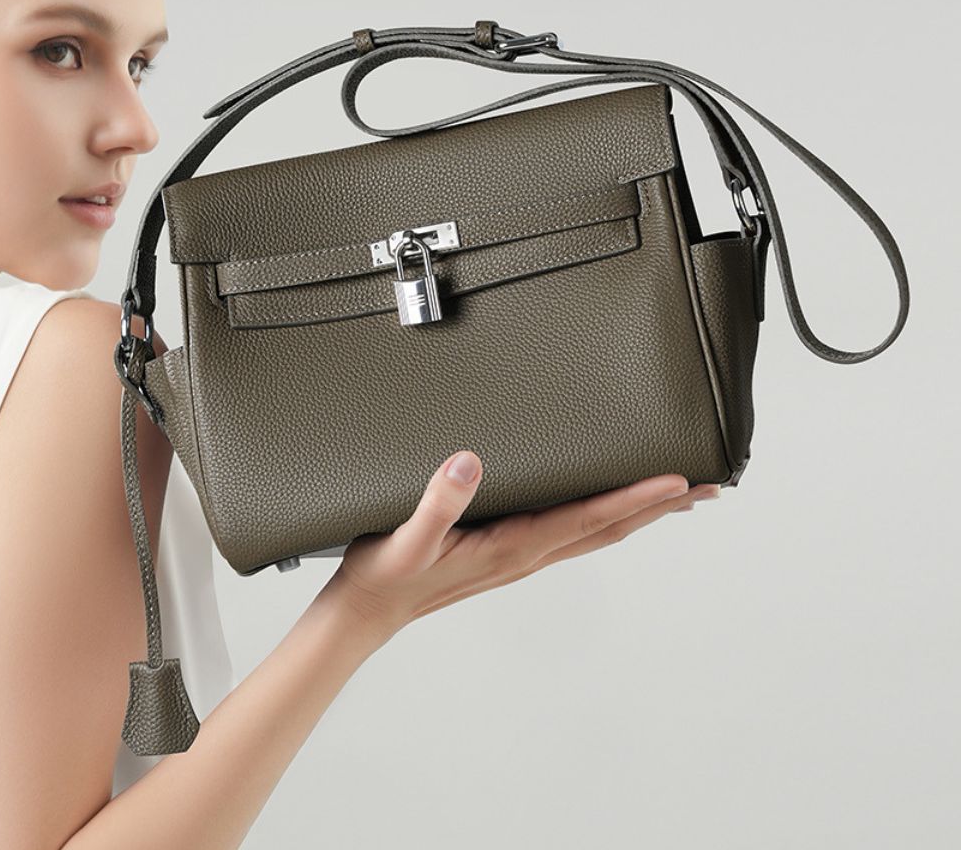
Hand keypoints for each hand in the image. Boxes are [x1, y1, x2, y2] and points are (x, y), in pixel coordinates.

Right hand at [318, 450, 720, 636]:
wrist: (368, 612)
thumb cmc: (387, 576)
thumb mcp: (406, 539)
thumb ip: (438, 503)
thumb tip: (468, 463)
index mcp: (514, 547)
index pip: (589, 518)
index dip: (637, 498)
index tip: (679, 482)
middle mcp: (528, 554)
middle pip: (610, 529)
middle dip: (659, 509)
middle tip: (706, 490)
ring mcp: (522, 557)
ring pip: (597, 533)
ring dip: (639, 514)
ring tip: (675, 499)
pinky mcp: (510, 553)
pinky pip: (573, 535)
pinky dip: (606, 519)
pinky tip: (607, 510)